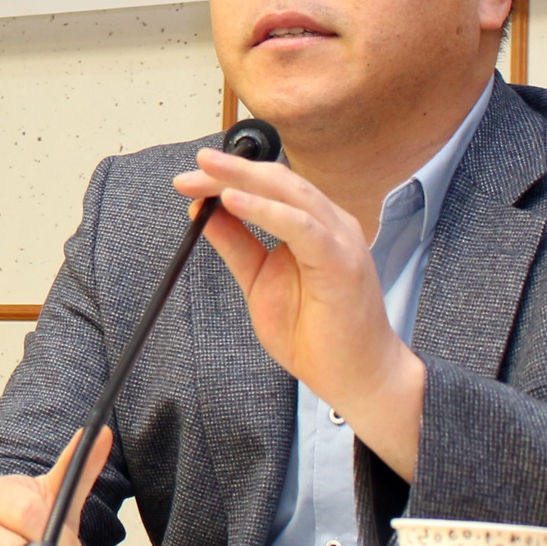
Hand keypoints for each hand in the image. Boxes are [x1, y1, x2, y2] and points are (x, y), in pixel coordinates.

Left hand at [174, 150, 424, 478]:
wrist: (356, 376)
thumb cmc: (315, 334)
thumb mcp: (260, 282)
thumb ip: (237, 245)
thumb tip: (204, 212)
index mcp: (315, 225)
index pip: (272, 186)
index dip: (231, 176)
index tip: (190, 179)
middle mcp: (332, 223)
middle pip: (279, 180)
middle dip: (232, 170)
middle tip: (192, 168)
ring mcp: (341, 239)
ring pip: (290, 193)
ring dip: (245, 179)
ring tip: (207, 173)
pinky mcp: (342, 261)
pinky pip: (301, 226)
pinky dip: (267, 210)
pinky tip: (235, 201)